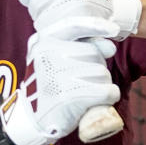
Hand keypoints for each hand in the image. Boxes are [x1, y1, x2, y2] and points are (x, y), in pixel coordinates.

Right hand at [2, 31, 120, 144]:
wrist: (31, 119)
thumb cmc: (50, 86)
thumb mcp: (57, 61)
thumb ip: (83, 48)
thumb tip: (110, 47)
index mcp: (43, 42)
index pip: (73, 25)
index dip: (95, 25)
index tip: (113, 29)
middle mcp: (47, 55)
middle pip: (94, 53)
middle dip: (97, 67)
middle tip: (83, 81)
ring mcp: (56, 76)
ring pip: (102, 73)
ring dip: (102, 84)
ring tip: (85, 93)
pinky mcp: (68, 97)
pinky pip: (106, 91)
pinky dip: (109, 97)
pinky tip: (98, 101)